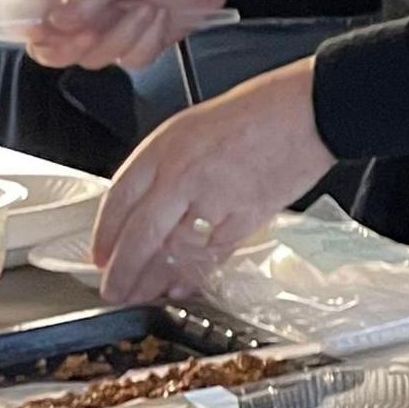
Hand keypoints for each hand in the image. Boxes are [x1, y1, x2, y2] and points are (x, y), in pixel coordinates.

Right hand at [16, 0, 226, 70]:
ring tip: (146, 7)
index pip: (21, 11)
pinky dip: (146, 42)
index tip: (47, 27)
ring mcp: (106, 29)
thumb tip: (57, 20)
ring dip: (121, 36)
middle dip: (72, 44)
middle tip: (94, 28)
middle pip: (48, 48)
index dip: (24, 26)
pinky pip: (129, 61)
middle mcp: (79, 7)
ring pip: (90, 59)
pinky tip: (159, 17)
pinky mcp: (134, 45)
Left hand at [90, 59, 330, 303]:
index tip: (101, 255)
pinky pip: (210, 255)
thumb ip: (168, 165)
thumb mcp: (194, 127)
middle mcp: (181, 175)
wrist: (307, 113)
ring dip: (155, 279)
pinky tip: (182, 286)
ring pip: (172, 252)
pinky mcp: (245, 218)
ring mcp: (212, 199)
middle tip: (114, 289)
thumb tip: (149, 205)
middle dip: (123, 271)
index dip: (104, 236)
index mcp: (164, 149)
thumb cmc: (260, 112)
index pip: (118, 201)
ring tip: (145, 295)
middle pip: (139, 236)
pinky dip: (194, 276)